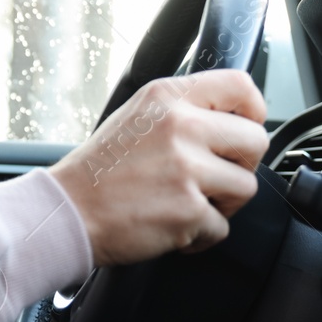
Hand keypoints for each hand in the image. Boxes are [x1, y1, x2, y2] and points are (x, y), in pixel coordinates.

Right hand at [49, 69, 269, 266]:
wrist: (65, 211)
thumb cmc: (98, 170)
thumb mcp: (135, 116)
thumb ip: (181, 110)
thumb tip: (230, 119)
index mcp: (167, 97)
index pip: (240, 86)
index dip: (253, 111)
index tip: (243, 129)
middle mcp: (180, 126)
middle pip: (256, 141)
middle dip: (241, 165)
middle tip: (212, 177)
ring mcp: (186, 169)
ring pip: (246, 187)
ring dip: (222, 203)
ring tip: (187, 203)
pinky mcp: (188, 211)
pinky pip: (221, 227)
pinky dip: (199, 235)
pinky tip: (172, 226)